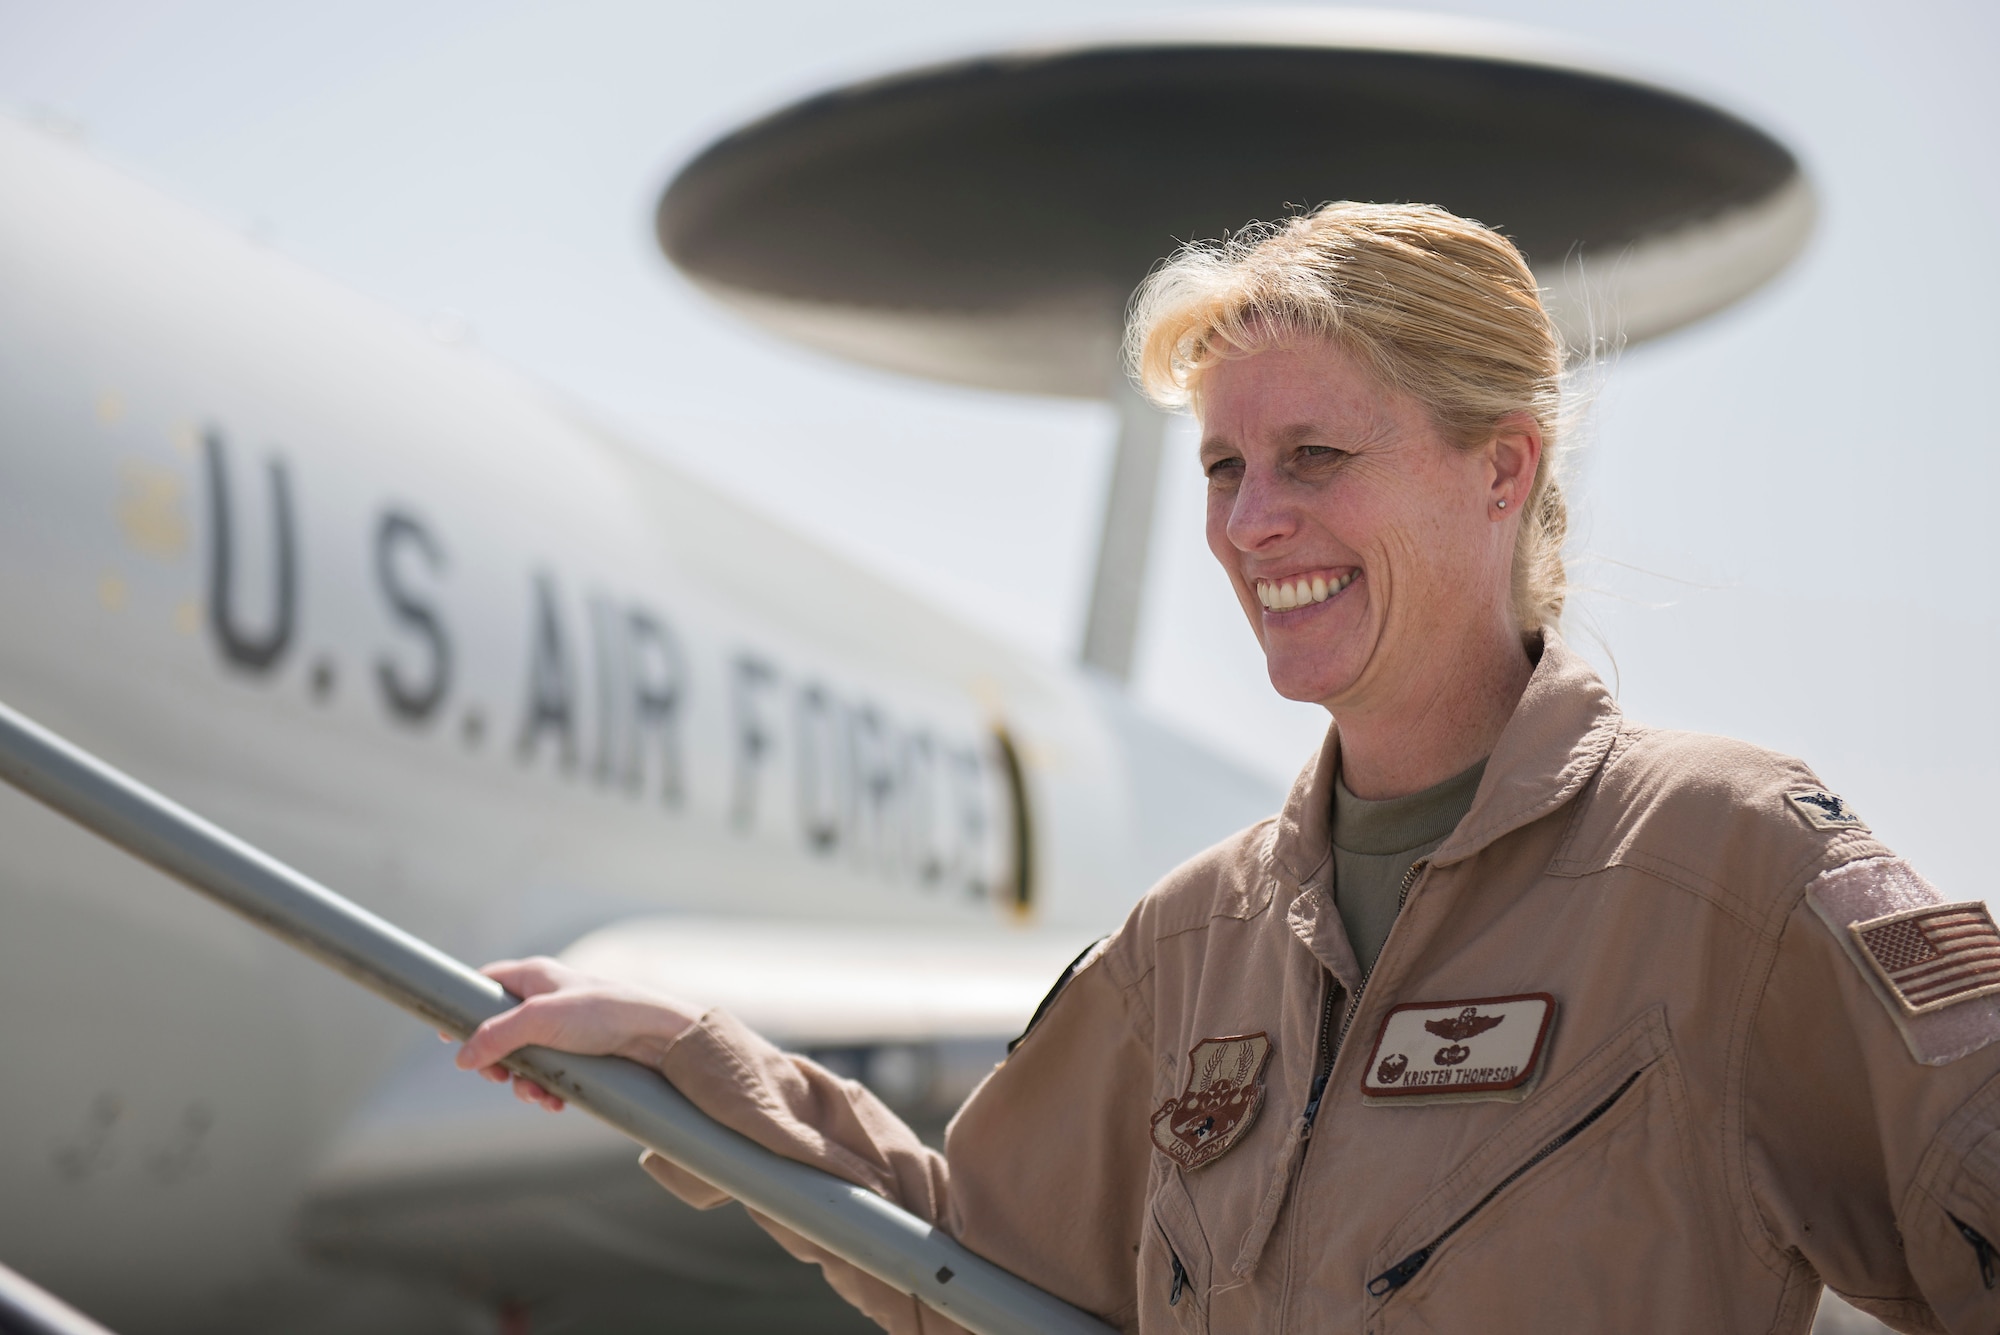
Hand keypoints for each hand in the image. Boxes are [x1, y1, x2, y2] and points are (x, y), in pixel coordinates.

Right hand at [450, 956, 701, 1111]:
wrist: (659, 1036)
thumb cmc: (604, 1013)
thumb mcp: (541, 1020)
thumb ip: (497, 1035)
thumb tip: (460, 1058)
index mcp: (535, 978)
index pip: (486, 984)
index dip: (465, 1010)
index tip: (447, 1036)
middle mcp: (548, 999)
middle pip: (500, 1031)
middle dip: (497, 1061)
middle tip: (501, 1078)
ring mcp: (565, 1027)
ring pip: (525, 1058)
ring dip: (524, 1082)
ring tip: (536, 1095)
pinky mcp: (582, 1053)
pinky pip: (551, 1074)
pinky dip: (547, 1090)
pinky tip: (554, 1102)